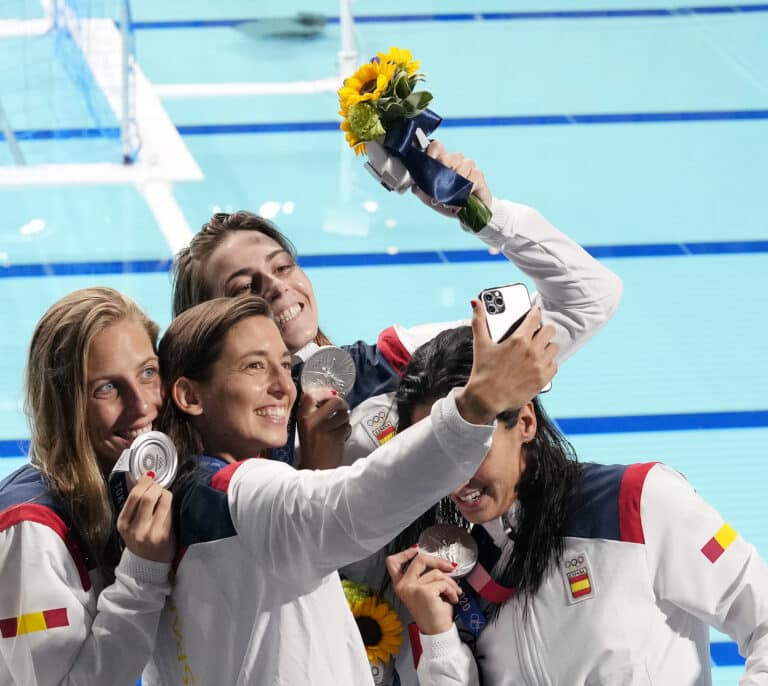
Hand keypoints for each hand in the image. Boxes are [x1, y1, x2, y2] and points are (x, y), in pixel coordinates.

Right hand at [117, 475, 173, 562]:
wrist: (147, 564)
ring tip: (163, 494)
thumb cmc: (139, 539)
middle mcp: (135, 529)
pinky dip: (170, 503)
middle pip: (147, 496)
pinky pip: (170, 511)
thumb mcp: (130, 524)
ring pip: (162, 500)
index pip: (134, 496)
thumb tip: (141, 478)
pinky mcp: (165, 535)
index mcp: (123, 524)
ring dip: (164, 492)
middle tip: (157, 486)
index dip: (143, 482)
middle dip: (155, 486)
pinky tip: (167, 505)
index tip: (148, 477)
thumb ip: (134, 504)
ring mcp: (151, 533)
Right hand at [296, 389, 350, 469]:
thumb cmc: (312, 446)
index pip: (311, 395)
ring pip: (343, 415)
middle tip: (343, 409)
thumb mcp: (306, 426)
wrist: (314, 466)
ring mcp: (324, 429)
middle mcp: (312, 421)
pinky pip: (347, 427)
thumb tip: (331, 395)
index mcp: (302, 416)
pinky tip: (340, 438)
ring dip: (345, 420)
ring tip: (339, 428)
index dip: (325, 392)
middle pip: (334, 401)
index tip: (331, 395)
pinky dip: (346, 432)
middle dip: (342, 404)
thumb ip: (314, 411)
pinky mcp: (335, 438)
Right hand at [385, 547, 460, 634]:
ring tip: (453, 592)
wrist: (436, 633)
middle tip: (450, 567)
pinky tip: (452, 598)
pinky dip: (452, 589)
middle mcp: (403, 586)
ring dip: (450, 582)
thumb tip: (439, 563)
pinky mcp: (424, 591)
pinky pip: (443, 582)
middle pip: (420, 559)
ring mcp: (412, 588)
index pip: (393, 562)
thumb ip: (425, 576)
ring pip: (436, 572)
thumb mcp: (425, 591)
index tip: (415, 549)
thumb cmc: (432, 615)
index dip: (404, 552)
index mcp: (401, 585)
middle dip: (439, 561)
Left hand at [412, 139, 492, 215]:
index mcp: (442, 162)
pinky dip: (467, 188)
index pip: (437, 146)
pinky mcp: (479, 175)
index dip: (432, 151)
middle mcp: (455, 160)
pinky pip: (473, 176)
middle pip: (449, 156)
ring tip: (452, 197)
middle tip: (442, 186)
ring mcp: (468, 166)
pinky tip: (464, 196)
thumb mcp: (431, 199)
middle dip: (444, 172)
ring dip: (456, 183)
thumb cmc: (449, 202)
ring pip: (462, 165)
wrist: (469, 213)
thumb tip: (415, 187)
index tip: (429, 160)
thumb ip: (422, 192)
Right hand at [456, 302, 557, 424]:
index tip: (535, 311)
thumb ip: (479, 320)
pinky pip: (554, 364)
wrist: (487, 398)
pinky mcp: (543, 379)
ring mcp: (539, 365)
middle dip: (543, 329)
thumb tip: (475, 302)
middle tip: (536, 331)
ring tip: (538, 347)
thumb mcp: (480, 344)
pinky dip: (549, 361)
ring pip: (554, 347)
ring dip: (547, 345)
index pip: (534, 318)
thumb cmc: (483, 371)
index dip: (535, 312)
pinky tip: (539, 362)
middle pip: (549, 330)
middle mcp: (532, 351)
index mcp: (518, 340)